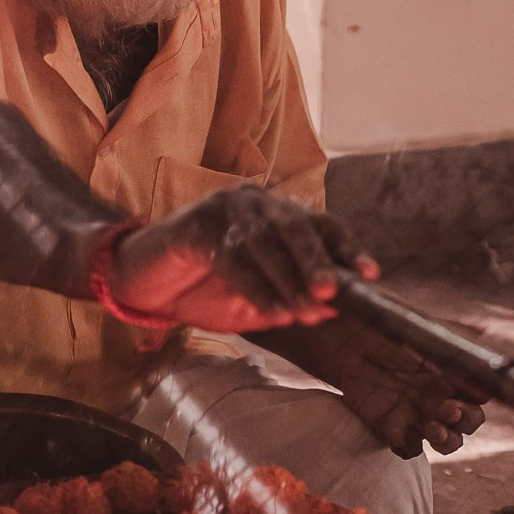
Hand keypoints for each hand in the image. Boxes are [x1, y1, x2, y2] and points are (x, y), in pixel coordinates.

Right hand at [109, 185, 376, 333]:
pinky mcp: (195, 224)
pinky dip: (255, 288)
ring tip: (305, 311)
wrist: (142, 282)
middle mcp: (255, 202)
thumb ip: (291, 300)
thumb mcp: (256, 299)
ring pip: (265, 243)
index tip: (370, 274)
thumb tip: (330, 310)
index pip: (321, 224)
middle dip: (318, 263)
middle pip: (296, 228)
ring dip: (288, 281)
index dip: (347, 248)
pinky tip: (270, 310)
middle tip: (333, 293)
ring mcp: (224, 208)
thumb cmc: (203, 289)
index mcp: (276, 214)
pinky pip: (232, 259)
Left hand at [268, 314, 487, 460]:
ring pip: (446, 441)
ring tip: (432, 427)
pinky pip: (409, 448)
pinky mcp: (392, 427)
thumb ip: (452, 329)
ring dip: (446, 440)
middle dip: (466, 422)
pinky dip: (408, 447)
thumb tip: (484, 328)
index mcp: (453, 376)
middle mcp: (441, 398)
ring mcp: (418, 415)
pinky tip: (399, 434)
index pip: (481, 396)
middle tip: (449, 409)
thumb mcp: (421, 325)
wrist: (347, 338)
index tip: (472, 392)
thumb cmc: (389, 328)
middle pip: (468, 423)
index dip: (480, 399)